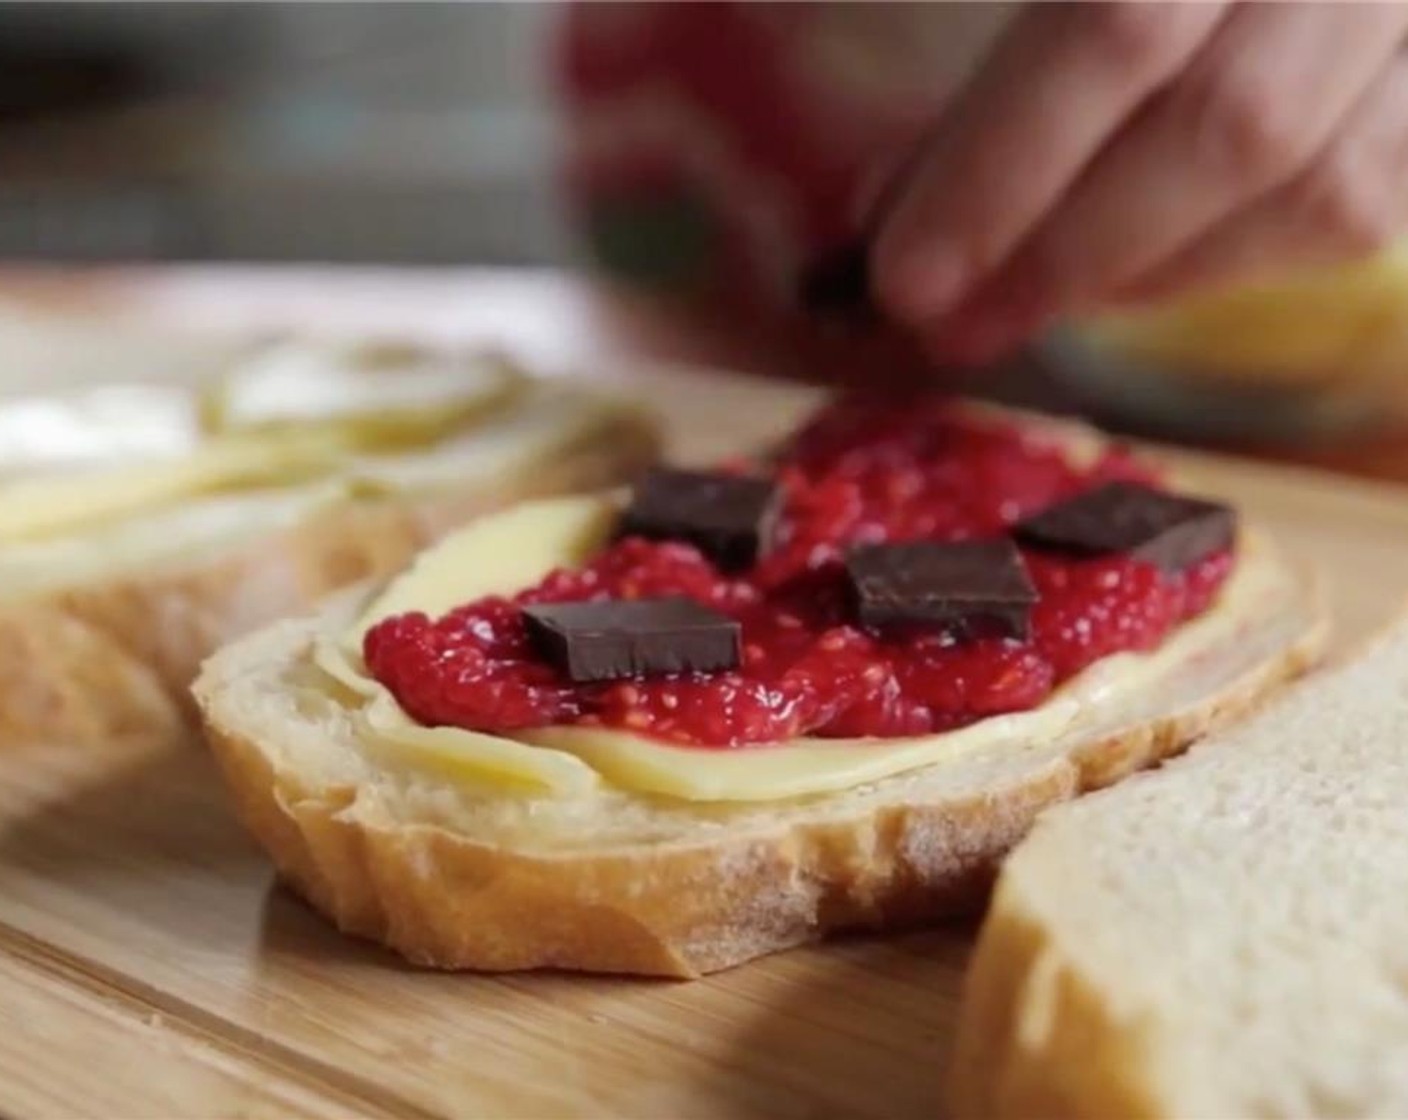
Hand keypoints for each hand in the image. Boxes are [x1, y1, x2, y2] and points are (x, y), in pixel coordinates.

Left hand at [870, 2, 1407, 363]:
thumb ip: (996, 69)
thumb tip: (893, 208)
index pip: (1120, 21)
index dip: (1000, 163)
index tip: (904, 273)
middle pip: (1227, 124)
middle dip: (1062, 252)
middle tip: (950, 325)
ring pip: (1311, 187)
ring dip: (1140, 275)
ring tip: (1024, 301)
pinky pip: (1355, 214)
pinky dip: (1219, 265)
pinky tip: (1128, 273)